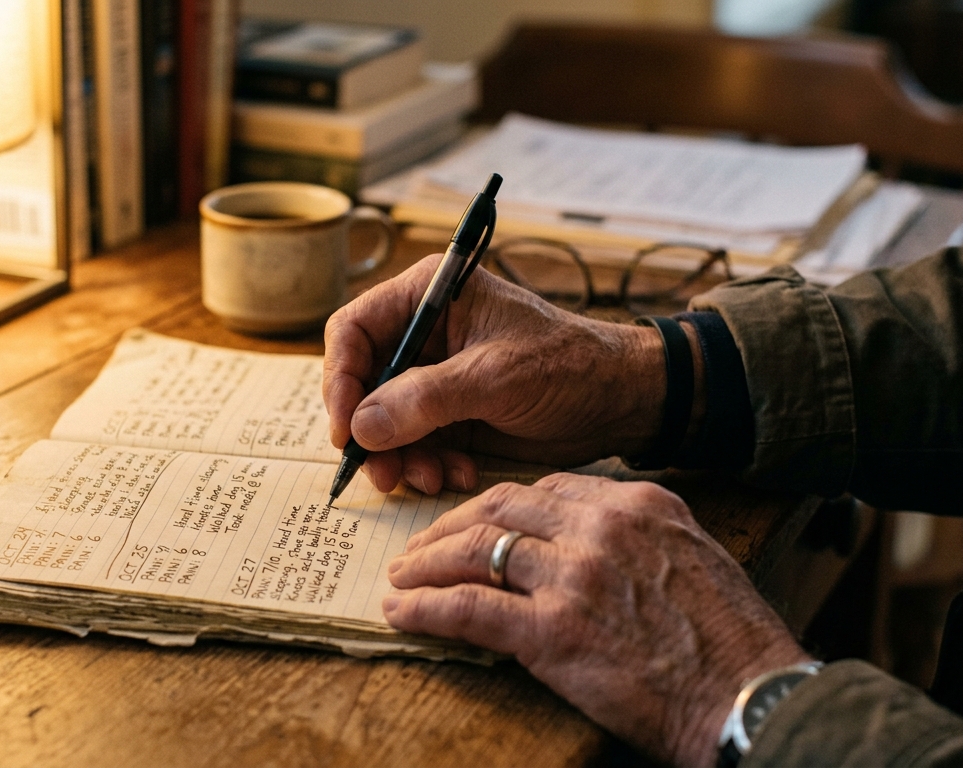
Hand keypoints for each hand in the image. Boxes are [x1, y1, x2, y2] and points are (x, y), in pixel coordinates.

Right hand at [324, 254, 673, 494]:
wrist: (621, 402)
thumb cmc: (570, 366)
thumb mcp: (497, 377)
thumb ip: (426, 399)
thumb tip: (361, 427)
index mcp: (430, 295)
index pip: (353, 330)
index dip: (341, 379)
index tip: (347, 428)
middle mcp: (424, 334)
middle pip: (361, 383)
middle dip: (371, 432)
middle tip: (383, 473)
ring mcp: (434, 377)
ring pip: (382, 422)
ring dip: (399, 458)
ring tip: (430, 480)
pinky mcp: (449, 415)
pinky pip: (413, 445)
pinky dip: (426, 466)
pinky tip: (457, 476)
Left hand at [382, 474, 809, 766]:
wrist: (750, 698)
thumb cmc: (731, 642)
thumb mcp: (693, 558)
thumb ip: (637, 538)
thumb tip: (587, 542)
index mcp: (636, 505)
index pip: (544, 489)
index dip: (496, 506)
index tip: (473, 523)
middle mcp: (600, 528)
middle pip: (500, 508)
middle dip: (449, 525)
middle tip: (420, 545)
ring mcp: (573, 578)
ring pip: (475, 550)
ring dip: (426, 563)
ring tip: (401, 576)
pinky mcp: (551, 632)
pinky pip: (467, 608)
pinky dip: (424, 607)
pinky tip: (401, 611)